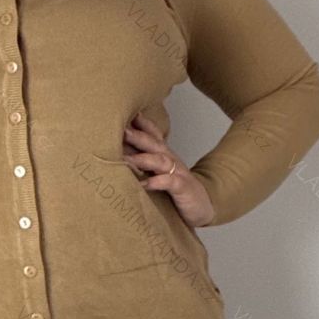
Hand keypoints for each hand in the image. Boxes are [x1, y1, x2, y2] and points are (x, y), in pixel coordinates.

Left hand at [122, 111, 215, 227]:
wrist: (202, 206)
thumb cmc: (175, 189)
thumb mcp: (158, 173)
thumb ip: (141, 163)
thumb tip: (115, 155)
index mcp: (163, 154)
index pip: (152, 134)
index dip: (140, 123)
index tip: (122, 112)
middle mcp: (170, 160)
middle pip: (153, 143)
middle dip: (136, 135)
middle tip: (120, 130)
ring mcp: (177, 173)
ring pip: (160, 160)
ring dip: (143, 159)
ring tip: (126, 160)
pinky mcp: (182, 188)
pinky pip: (170, 182)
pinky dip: (156, 182)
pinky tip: (144, 184)